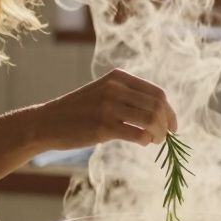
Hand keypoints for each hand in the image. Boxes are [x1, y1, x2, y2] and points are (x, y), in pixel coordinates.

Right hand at [31, 69, 176, 148]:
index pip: (156, 92)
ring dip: (159, 134)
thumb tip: (161, 113)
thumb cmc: (78, 111)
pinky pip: (138, 134)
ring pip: (151, 119)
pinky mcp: (103, 126)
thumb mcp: (103, 93)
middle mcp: (114, 88)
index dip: (169, 110)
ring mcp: (108, 106)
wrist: (47, 123)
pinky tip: (142, 143)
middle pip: (157, 105)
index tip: (173, 125)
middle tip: (166, 136)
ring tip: (156, 141)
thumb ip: (127, 97)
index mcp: (117, 77)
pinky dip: (146, 140)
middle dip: (167, 123)